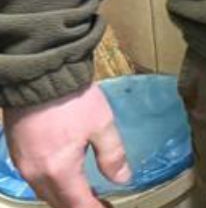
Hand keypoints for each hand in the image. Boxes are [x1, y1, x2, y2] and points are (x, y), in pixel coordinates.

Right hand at [2, 84, 129, 207]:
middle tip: (101, 203)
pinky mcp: (18, 154)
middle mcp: (36, 175)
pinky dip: (52, 185)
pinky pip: (35, 180)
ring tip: (87, 193)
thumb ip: (112, 155)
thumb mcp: (102, 125)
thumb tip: (122, 179)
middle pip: (58, 203)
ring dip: (65, 197)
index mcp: (59, 171)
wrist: (40, 76)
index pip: (78, 204)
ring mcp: (24, 165)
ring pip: (45, 193)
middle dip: (80, 206)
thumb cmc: (74, 100)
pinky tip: (66, 177)